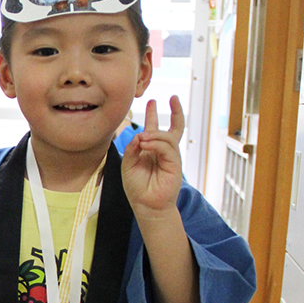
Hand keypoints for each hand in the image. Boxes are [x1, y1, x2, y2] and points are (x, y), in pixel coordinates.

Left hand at [121, 96, 184, 219]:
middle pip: (173, 129)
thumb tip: (140, 136)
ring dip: (154, 134)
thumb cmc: (136, 187)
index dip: (154, 115)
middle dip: (175, 112)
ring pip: (167, 137)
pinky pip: (167, 148)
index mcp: (151, 151)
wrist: (145, 205)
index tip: (153, 102)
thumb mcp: (128, 164)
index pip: (155, 130)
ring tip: (142, 139)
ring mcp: (170, 158)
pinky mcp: (175, 165)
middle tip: (172, 97)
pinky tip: (145, 144)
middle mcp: (163, 152)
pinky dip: (156, 144)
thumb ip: (132, 149)